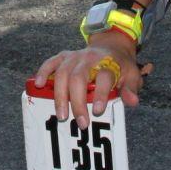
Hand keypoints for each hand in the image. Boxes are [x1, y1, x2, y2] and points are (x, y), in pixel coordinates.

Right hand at [33, 35, 149, 129]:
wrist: (111, 47)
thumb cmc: (121, 67)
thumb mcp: (132, 76)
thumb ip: (131, 89)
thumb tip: (132, 102)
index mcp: (108, 63)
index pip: (104, 77)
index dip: (101, 94)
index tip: (98, 111)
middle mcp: (89, 58)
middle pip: (79, 77)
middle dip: (78, 101)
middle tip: (81, 122)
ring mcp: (74, 56)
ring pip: (62, 73)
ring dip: (60, 95)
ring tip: (62, 115)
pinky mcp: (63, 56)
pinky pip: (50, 62)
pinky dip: (43, 72)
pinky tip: (37, 85)